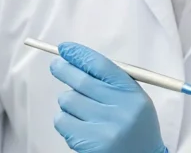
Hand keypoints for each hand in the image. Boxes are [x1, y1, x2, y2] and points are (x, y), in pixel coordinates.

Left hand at [50, 42, 168, 152]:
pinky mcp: (90, 144)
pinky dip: (64, 120)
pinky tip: (78, 126)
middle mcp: (120, 110)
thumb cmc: (134, 127)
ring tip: (82, 111)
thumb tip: (76, 60)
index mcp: (132, 94)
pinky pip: (62, 121)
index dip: (80, 54)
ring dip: (68, 102)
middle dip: (64, 69)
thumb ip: (111, 82)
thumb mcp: (134, 100)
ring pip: (68, 100)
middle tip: (56, 66)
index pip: (101, 66)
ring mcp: (105, 128)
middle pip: (81, 80)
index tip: (65, 48)